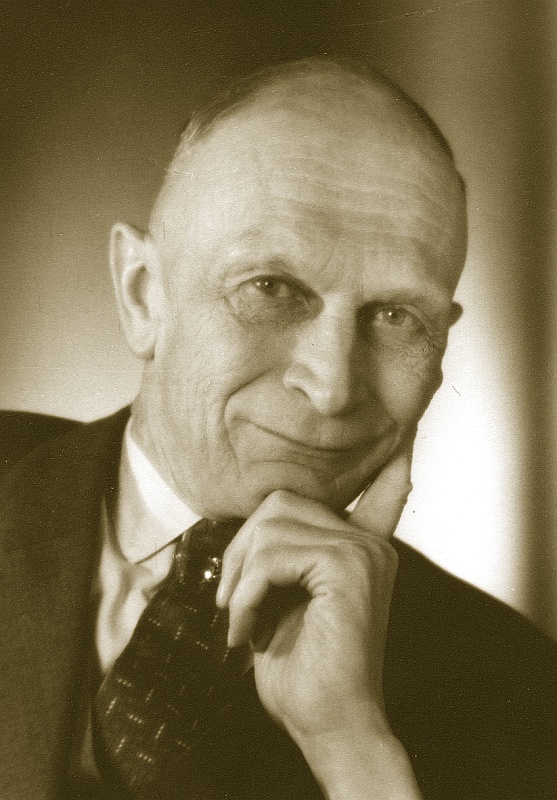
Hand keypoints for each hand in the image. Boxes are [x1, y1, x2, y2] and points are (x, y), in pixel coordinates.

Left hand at [217, 449, 422, 798]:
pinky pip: (270, 556)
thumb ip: (287, 558)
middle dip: (240, 549)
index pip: (379, 493)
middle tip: (233, 601)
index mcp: (361, 548)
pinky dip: (245, 593)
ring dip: (239, 577)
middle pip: (279, 503)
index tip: (402, 444)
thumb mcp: (287, 601)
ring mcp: (362, 551)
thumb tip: (263, 523)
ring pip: (268, 526)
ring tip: (241, 619)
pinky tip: (247, 630)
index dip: (388, 467)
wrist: (328, 724)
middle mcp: (368, 543)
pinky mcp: (346, 567)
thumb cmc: (302, 668)